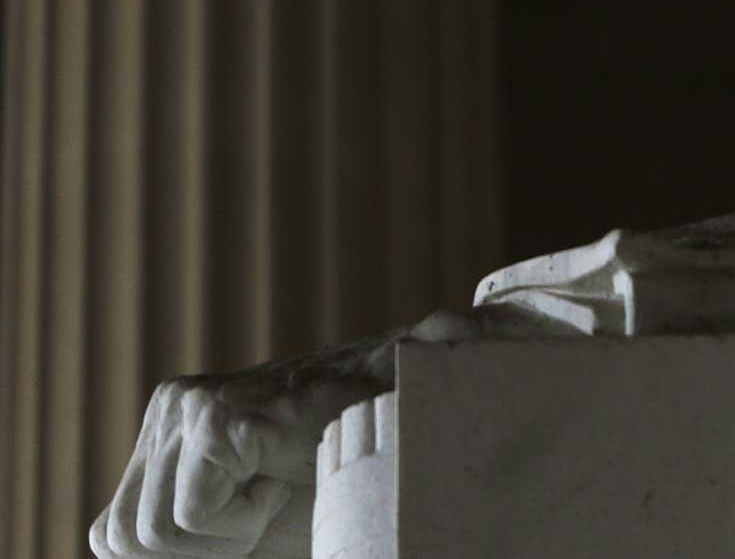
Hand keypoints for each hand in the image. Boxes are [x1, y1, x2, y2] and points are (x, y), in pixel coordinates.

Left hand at [89, 371, 367, 557]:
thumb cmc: (334, 481)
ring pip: (152, 535)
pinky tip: (278, 483)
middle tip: (261, 514)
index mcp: (166, 432)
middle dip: (198, 554)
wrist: (404, 425)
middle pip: (121, 539)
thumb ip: (185, 542)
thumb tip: (134, 556)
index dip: (179, 558)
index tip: (249, 520)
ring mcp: (186, 408)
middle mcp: (168, 409)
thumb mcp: (240, 523)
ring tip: (271, 495)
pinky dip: (242, 524)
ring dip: (223, 540)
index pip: (112, 534)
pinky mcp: (215, 419)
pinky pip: (192, 517)